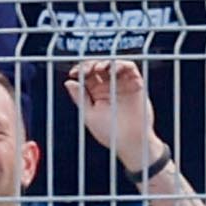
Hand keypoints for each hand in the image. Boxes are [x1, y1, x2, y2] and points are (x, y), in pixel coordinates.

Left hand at [63, 53, 160, 170]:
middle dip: (91, 64)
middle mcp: (109, 87)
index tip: (74, 73)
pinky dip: (122, 64)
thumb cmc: (111, 134)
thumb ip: (80, 98)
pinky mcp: (136, 84)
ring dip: (106, 62)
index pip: (86, 75)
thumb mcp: (90, 116)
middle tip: (88, 70)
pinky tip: (115, 69)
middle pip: (98, 66)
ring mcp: (123, 84)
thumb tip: (68, 83)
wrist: (132, 142)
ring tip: (100, 68)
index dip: (80, 70)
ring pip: (113, 64)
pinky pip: (130, 68)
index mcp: (96, 94)